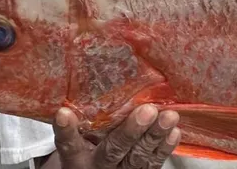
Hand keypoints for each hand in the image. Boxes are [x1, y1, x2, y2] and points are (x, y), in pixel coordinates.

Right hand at [52, 104, 180, 168]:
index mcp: (77, 156)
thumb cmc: (88, 147)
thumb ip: (84, 116)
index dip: (66, 129)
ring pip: (137, 157)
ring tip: (168, 116)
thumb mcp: (80, 136)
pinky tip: (173, 132)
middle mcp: (97, 165)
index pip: (69, 143)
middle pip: (113, 150)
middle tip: (146, 111)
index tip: (63, 112)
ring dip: (155, 135)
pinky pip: (152, 163)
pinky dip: (164, 147)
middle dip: (131, 131)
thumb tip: (88, 77)